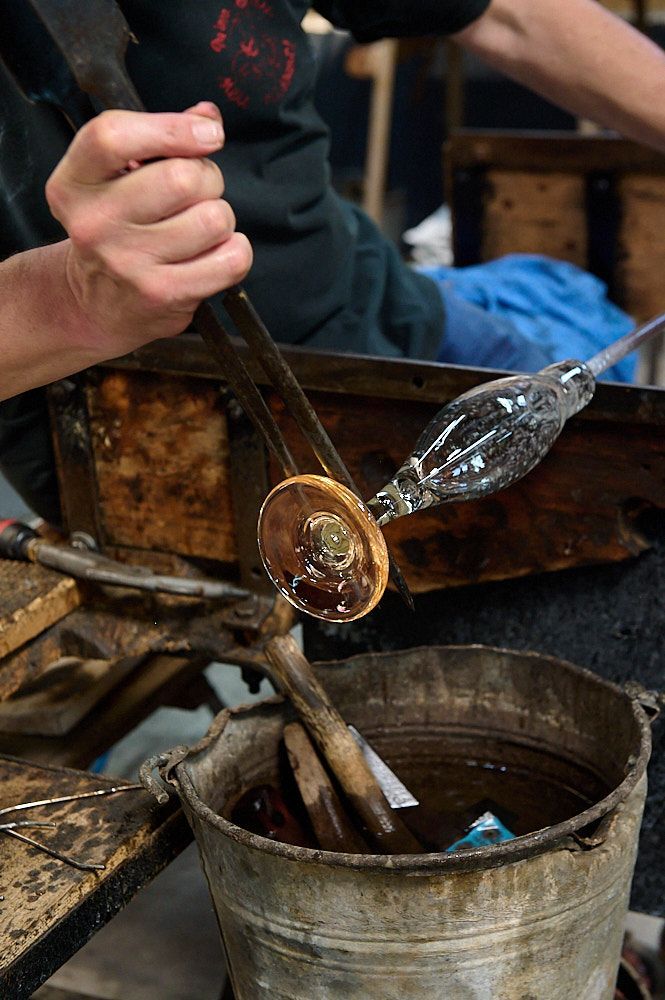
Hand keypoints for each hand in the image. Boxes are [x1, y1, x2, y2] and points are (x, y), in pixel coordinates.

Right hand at [45, 102, 251, 354]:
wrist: (96, 304)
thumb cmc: (116, 230)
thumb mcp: (115, 178)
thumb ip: (159, 138)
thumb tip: (207, 118)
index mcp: (74, 184)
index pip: (114, 136)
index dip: (174, 128)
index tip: (207, 134)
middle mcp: (94, 223)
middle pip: (182, 177)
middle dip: (206, 178)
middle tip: (195, 194)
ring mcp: (128, 263)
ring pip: (213, 218)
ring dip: (219, 218)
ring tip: (197, 229)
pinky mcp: (164, 295)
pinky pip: (231, 259)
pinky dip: (235, 253)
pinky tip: (212, 254)